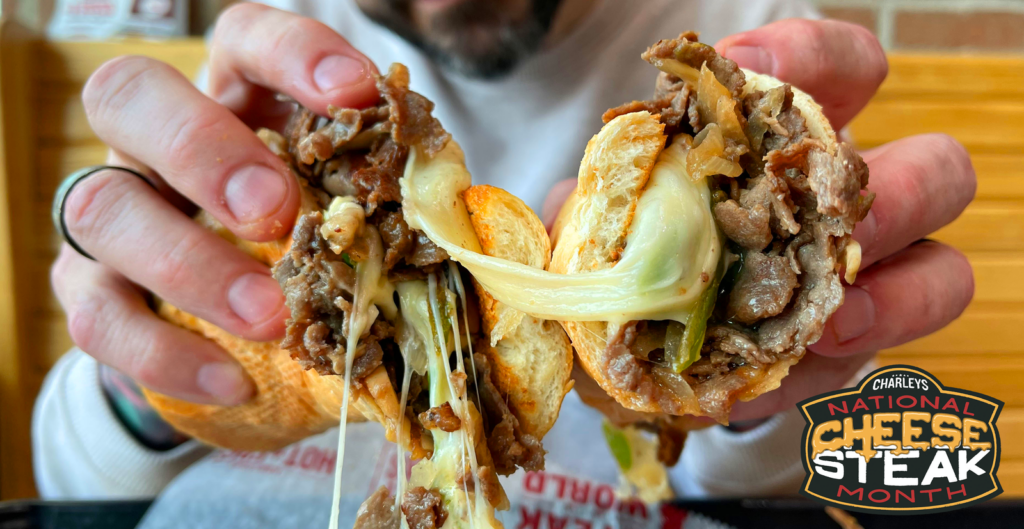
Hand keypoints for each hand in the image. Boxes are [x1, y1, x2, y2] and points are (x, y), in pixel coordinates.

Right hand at [51, 4, 378, 405]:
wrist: (243, 333)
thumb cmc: (312, 249)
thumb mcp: (354, 213)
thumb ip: (389, 200)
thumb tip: (453, 212)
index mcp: (236, 100)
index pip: (245, 39)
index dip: (293, 54)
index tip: (355, 92)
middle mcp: (158, 142)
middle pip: (130, 95)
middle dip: (204, 149)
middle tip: (278, 212)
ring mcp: (114, 212)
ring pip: (100, 207)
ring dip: (189, 263)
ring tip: (269, 315)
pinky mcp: (89, 291)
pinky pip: (97, 315)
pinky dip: (166, 352)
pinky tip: (234, 381)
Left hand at [544, 19, 975, 423]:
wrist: (632, 348)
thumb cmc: (625, 254)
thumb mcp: (600, 215)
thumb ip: (603, 199)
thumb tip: (590, 201)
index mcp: (787, 143)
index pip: (842, 69)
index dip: (812, 60)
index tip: (749, 71)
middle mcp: (839, 203)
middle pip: (934, 170)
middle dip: (899, 192)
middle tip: (832, 225)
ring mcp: (856, 284)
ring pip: (940, 272)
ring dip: (891, 297)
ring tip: (824, 324)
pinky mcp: (842, 356)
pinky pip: (870, 362)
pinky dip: (824, 369)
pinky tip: (771, 374)